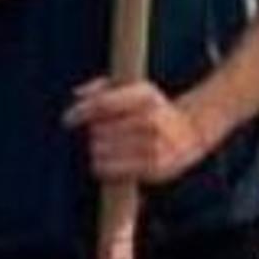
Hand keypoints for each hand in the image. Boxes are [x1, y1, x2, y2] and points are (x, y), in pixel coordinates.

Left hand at [65, 78, 219, 185]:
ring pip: (101, 151)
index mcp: (145, 96)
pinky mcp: (153, 168)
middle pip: (98, 130)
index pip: (103, 104)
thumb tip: (76, 95)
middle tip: (100, 134)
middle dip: (93, 133)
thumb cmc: (151, 109)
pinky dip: (102, 167)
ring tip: (106, 147)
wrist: (190, 131)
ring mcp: (153, 145)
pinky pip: (110, 170)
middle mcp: (150, 120)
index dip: (80, 112)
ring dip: (96, 150)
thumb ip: (102, 88)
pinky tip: (107, 161)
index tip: (67, 120)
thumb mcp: (133, 89)